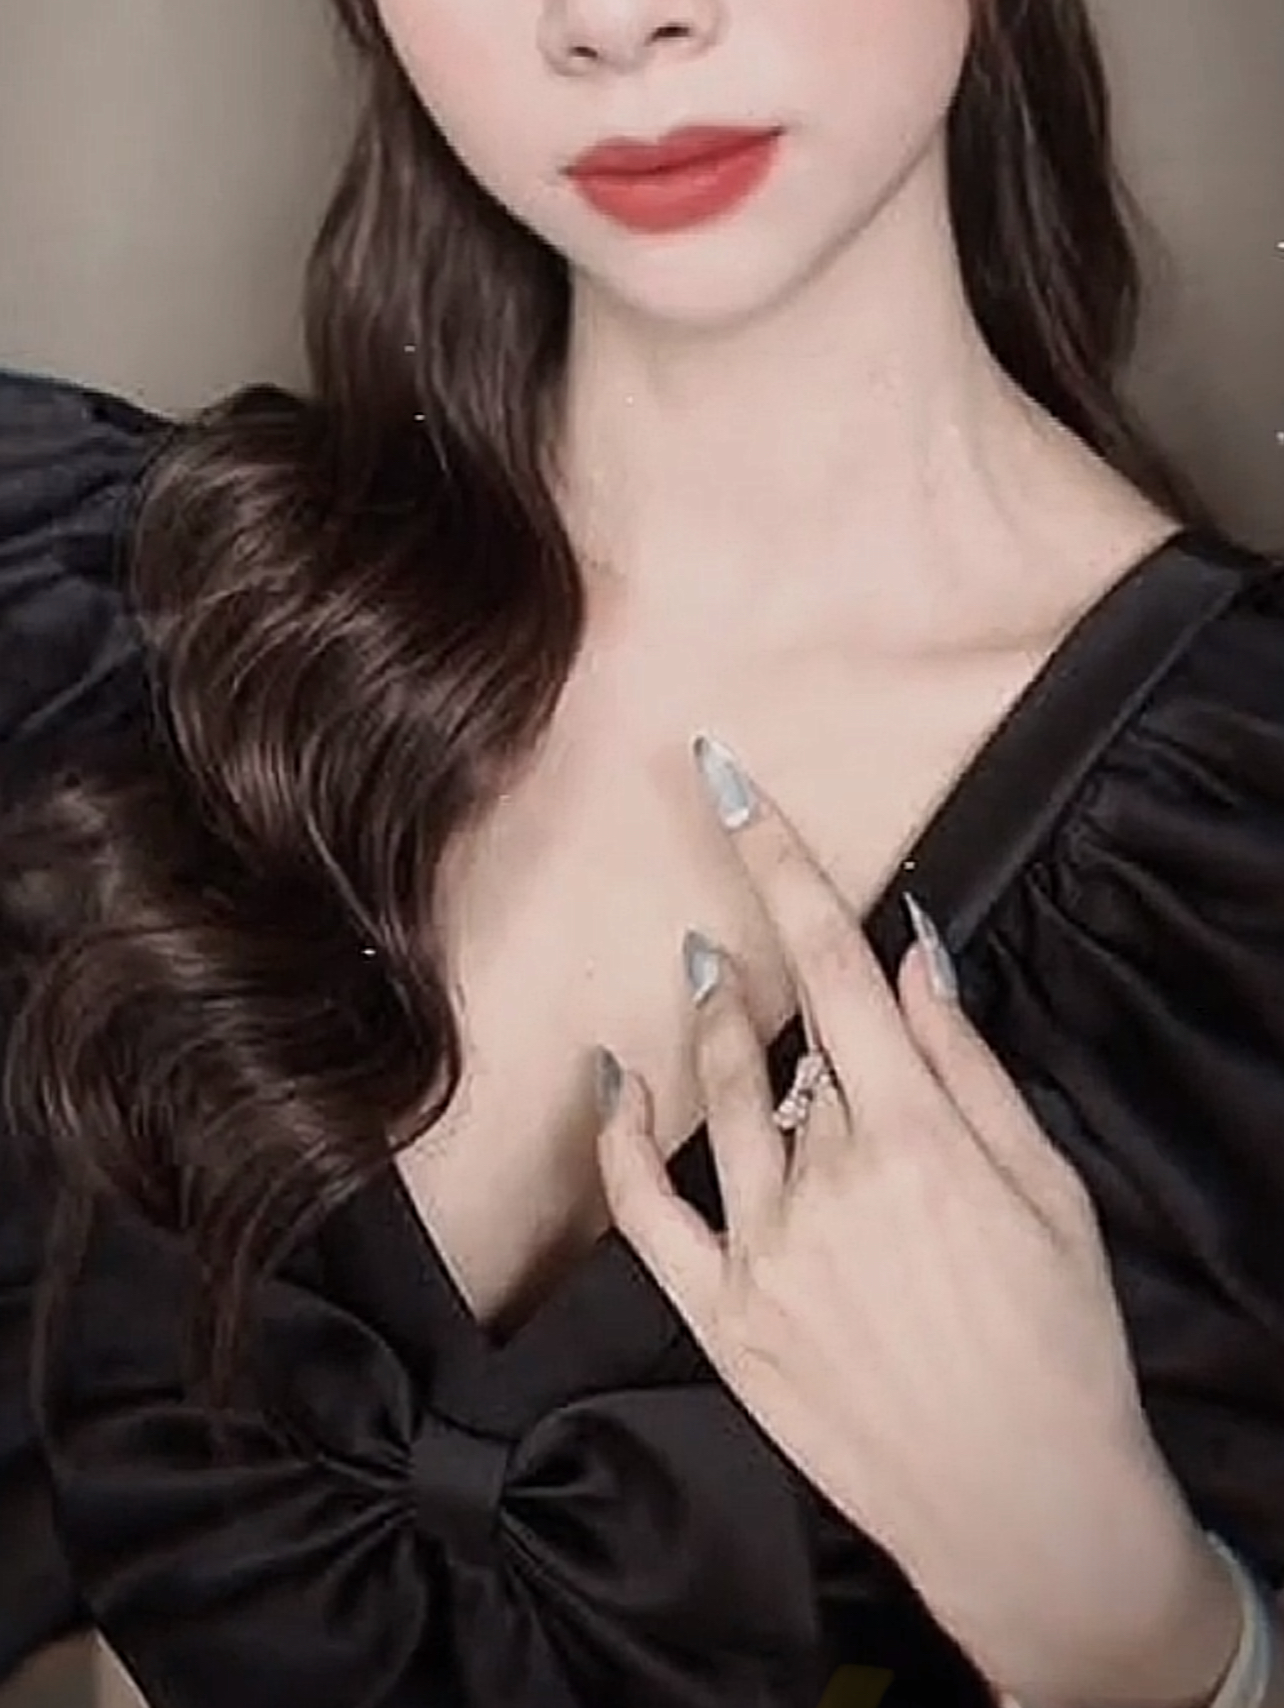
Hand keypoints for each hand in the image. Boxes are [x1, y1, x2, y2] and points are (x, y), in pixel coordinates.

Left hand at [593, 736, 1239, 1703]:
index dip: (779, 860)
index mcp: (916, 1136)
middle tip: (733, 908)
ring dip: (707, 1022)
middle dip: (765, 965)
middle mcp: (828, 1180)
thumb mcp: (1049, 1189)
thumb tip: (915, 952)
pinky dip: (618, 1139)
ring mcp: (766, 1253)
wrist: (1027, 1511)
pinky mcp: (725, 1321)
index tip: (727, 779)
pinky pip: (644, 1215)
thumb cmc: (1062, 1342)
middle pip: (783, 1032)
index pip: (833, 963)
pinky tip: (611, 1077)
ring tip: (704, 969)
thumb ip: (971, 1064)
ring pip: (716, 1100)